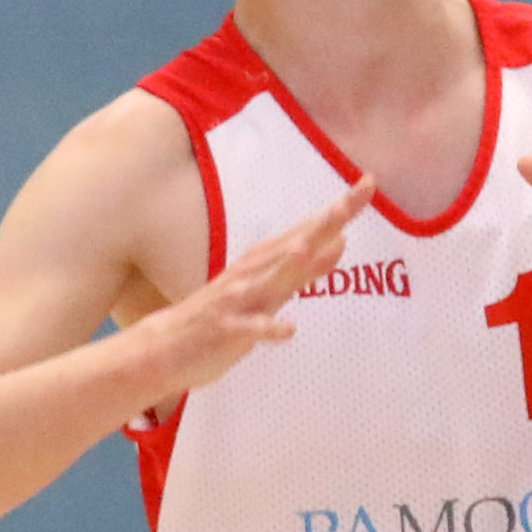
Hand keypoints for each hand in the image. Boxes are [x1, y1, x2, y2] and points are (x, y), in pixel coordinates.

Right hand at [144, 195, 362, 392]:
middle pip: (294, 245)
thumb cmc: (225, 317)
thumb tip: (342, 241)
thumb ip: (306, 269)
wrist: (161, 349)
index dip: (339, 209)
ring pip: (267, 281)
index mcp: (265, 262)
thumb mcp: (272, 290)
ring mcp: (236, 302)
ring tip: (310, 248)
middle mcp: (252, 275)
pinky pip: (248, 330)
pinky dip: (267, 328)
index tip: (370, 183)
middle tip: (352, 199)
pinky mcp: (224, 331)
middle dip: (323, 224)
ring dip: (288, 265)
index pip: (309, 230)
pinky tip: (289, 329)